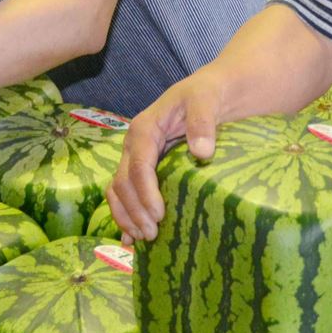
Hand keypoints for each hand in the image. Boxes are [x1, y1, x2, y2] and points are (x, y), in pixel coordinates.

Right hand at [106, 69, 224, 243]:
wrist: (213, 93)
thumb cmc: (208, 95)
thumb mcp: (206, 99)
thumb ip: (202, 121)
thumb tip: (202, 152)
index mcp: (145, 128)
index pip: (138, 165)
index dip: (146, 192)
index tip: (160, 215)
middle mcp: (135, 145)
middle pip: (123, 182)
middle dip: (134, 210)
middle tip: (153, 234)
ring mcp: (136, 158)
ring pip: (118, 191)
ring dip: (127, 216)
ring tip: (145, 239)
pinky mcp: (143, 169)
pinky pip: (125, 194)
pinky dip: (125, 216)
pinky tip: (130, 239)